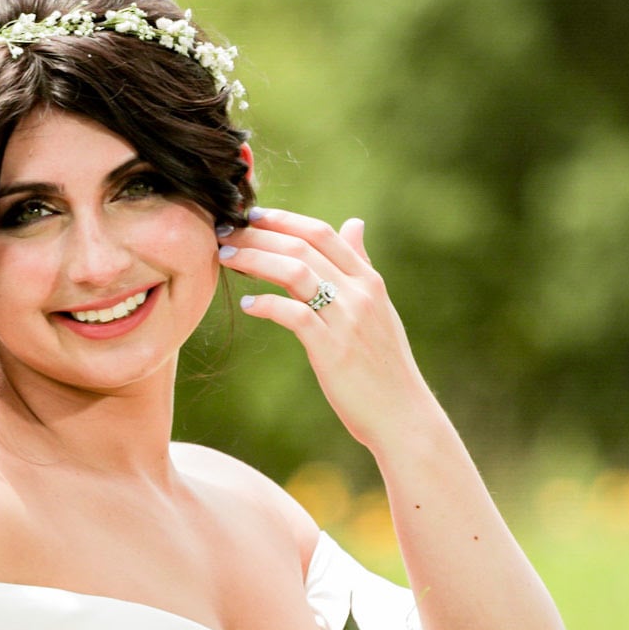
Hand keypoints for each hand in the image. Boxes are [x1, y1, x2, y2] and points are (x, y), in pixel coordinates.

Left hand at [220, 211, 446, 458]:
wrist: (402, 414)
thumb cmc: (384, 365)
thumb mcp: (378, 307)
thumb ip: (361, 265)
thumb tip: (354, 223)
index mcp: (368, 280)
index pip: (322, 233)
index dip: (284, 220)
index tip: (252, 215)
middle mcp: (359, 293)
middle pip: (302, 247)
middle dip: (259, 235)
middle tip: (226, 232)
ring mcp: (347, 319)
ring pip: (295, 272)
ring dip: (255, 260)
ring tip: (226, 259)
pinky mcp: (332, 350)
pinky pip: (294, 315)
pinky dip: (267, 305)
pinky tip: (248, 306)